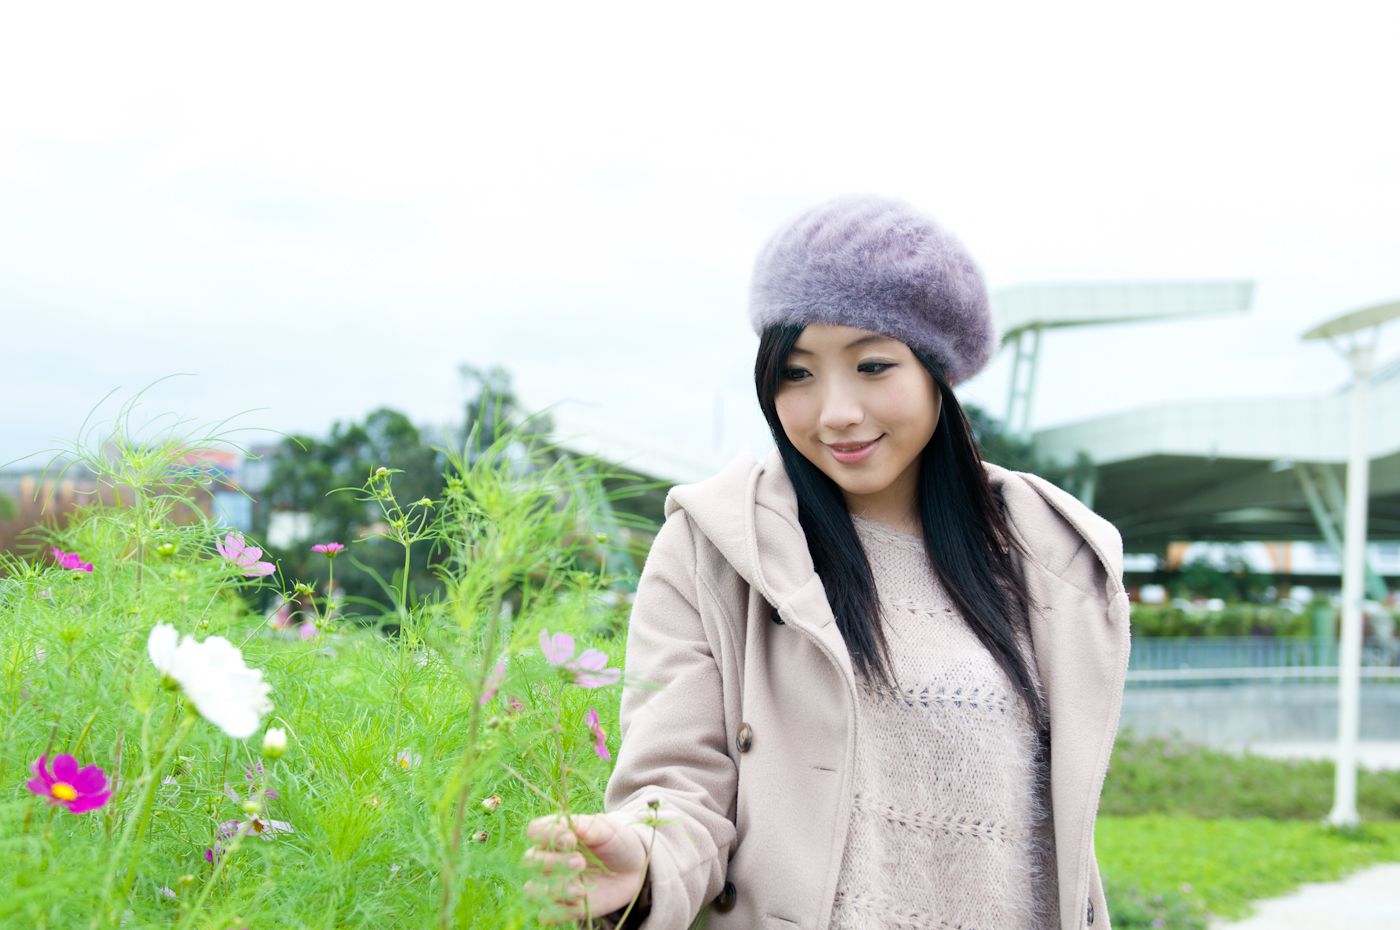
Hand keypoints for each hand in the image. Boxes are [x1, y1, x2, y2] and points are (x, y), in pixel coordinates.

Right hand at [523, 811, 648, 923]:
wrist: (633, 868)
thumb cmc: (616, 841)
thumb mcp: (606, 828)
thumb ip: (585, 826)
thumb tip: (566, 829)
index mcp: (556, 834)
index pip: (534, 831)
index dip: (546, 834)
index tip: (571, 838)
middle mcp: (549, 859)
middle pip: (529, 861)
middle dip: (553, 862)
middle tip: (580, 862)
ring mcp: (554, 884)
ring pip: (532, 891)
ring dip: (555, 889)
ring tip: (581, 889)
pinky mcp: (563, 906)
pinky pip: (546, 915)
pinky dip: (561, 911)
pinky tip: (580, 903)